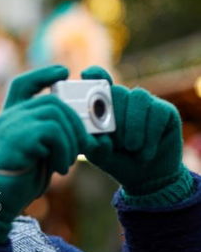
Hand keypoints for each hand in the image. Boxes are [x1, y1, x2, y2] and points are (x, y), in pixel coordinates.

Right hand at [0, 65, 92, 241]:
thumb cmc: (19, 181)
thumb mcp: (39, 155)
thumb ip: (53, 139)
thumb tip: (91, 137)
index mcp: (9, 119)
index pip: (23, 85)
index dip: (44, 74)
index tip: (64, 73)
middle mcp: (7, 117)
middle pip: (52, 101)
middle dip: (76, 124)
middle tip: (85, 148)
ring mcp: (10, 125)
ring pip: (56, 115)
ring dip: (72, 141)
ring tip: (66, 164)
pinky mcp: (17, 137)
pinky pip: (53, 132)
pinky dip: (64, 151)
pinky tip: (58, 169)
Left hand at [79, 67, 189, 201]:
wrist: (145, 177)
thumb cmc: (116, 160)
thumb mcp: (98, 152)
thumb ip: (92, 141)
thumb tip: (96, 134)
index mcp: (103, 106)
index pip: (98, 82)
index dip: (94, 76)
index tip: (87, 74)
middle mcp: (124, 100)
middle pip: (117, 92)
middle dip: (115, 118)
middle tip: (117, 143)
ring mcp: (145, 103)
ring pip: (138, 98)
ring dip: (133, 127)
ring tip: (130, 148)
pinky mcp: (165, 111)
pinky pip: (157, 112)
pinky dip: (149, 135)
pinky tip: (144, 152)